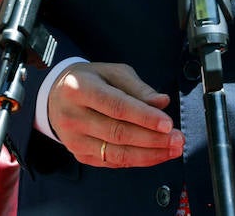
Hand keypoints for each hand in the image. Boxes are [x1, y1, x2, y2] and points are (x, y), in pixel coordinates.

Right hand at [47, 62, 183, 167]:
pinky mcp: (80, 154)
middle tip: (178, 139)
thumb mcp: (112, 72)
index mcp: (79, 89)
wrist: (56, 96)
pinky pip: (112, 162)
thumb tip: (162, 102)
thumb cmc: (89, 81)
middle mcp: (73, 116)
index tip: (168, 123)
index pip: (116, 106)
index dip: (144, 117)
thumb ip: (138, 88)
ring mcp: (74, 139)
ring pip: (116, 153)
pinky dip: (137, 161)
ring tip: (173, 150)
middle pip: (117, 133)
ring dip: (149, 154)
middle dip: (152, 139)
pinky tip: (155, 155)